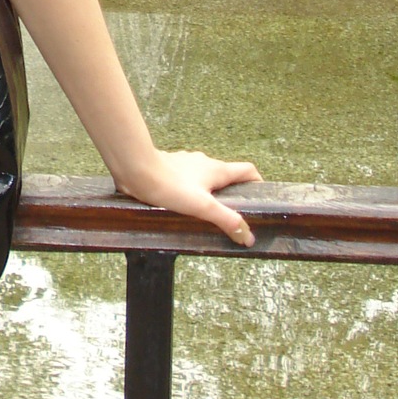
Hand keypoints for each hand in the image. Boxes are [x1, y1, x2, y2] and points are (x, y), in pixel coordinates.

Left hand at [118, 149, 261, 246]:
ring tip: (206, 212)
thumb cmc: (169, 186)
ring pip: (204, 176)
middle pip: (226, 174)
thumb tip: (248, 236)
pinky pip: (186, 178)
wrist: (137, 169)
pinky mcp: (170, 168)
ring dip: (209, 191)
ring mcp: (186, 164)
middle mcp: (203, 162)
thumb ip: (227, 220)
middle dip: (231, 192)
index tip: (260, 196)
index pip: (247, 170)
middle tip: (232, 213)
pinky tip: (181, 203)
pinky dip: (190, 189)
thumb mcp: (203, 206)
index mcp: (216, 169)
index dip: (257, 181)